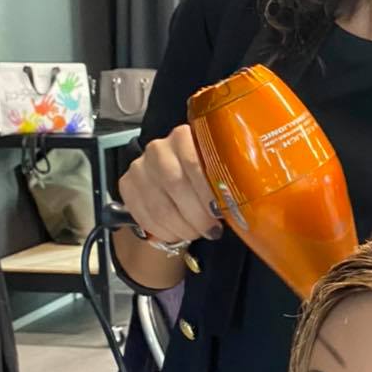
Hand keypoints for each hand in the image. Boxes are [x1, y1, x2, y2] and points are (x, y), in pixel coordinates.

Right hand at [118, 124, 221, 244]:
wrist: (175, 178)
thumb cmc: (203, 175)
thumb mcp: (217, 168)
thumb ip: (227, 176)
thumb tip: (245, 203)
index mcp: (184, 137)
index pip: (194, 163)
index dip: (207, 193)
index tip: (220, 212)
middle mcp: (158, 148)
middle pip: (175, 185)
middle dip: (196, 215)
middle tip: (211, 230)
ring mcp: (139, 166)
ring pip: (160, 205)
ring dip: (181, 226)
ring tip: (197, 234)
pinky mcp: (127, 185)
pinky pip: (144, 215)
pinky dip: (163, 231)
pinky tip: (177, 235)